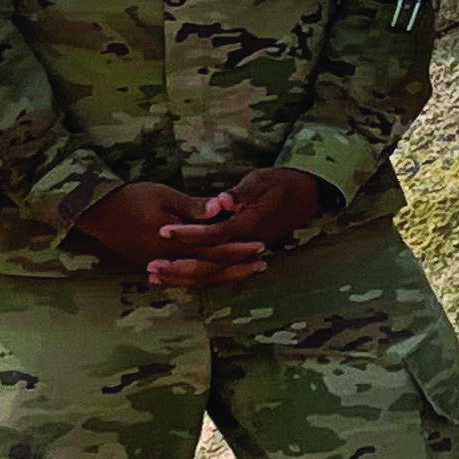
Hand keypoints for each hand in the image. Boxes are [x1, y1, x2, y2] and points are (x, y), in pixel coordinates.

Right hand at [77, 180, 274, 287]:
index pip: (214, 250)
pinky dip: (200, 277)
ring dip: (222, 274)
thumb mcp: (164, 196)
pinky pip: (182, 276)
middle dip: (237, 267)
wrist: (96, 212)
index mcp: (174, 243)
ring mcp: (159, 264)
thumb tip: (222, 208)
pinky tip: (213, 276)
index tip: (260, 246)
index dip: (238, 249)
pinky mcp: (151, 263)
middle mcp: (168, 260)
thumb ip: (194, 206)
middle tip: (262, 264)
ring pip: (197, 276)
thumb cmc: (131, 198)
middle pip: (209, 269)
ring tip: (244, 271)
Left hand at [142, 167, 329, 286]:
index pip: (214, 235)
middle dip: (179, 266)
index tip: (163, 231)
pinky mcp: (241, 254)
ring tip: (155, 276)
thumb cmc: (282, 183)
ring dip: (183, 276)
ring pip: (211, 272)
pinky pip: (216, 270)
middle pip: (210, 262)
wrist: (306, 194)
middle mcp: (246, 244)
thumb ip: (240, 194)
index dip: (188, 234)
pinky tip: (173, 276)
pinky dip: (194, 275)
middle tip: (152, 267)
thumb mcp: (261, 181)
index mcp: (249, 225)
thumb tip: (222, 202)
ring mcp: (245, 252)